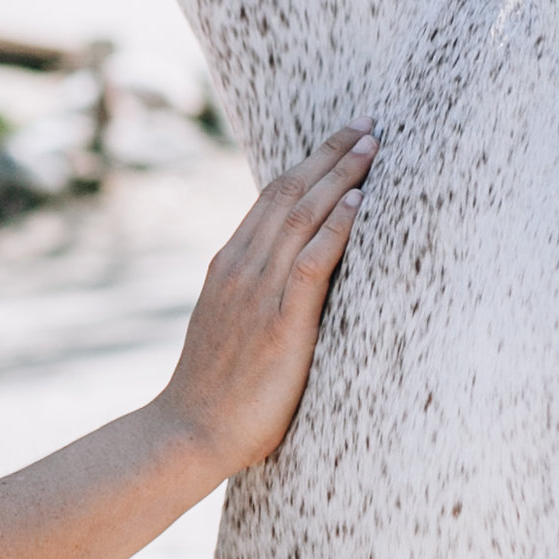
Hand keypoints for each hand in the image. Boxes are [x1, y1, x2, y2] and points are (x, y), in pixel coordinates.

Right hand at [158, 123, 374, 479]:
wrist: (188, 433)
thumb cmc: (214, 395)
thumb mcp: (228, 329)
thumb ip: (253, 299)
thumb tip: (287, 286)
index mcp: (228, 267)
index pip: (270, 200)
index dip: (307, 165)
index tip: (339, 141)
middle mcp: (241, 269)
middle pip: (288, 194)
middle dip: (329, 156)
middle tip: (365, 125)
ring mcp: (258, 293)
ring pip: (303, 216)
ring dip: (340, 178)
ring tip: (371, 147)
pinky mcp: (280, 322)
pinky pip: (312, 262)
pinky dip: (336, 227)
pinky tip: (360, 202)